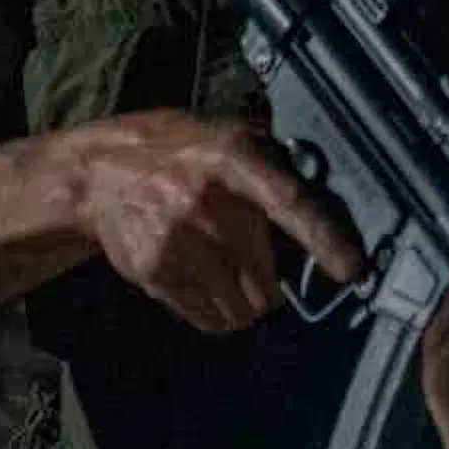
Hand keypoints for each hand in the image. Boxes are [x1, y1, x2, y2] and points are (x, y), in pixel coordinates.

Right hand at [61, 110, 367, 335]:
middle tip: (268, 283)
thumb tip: (321, 182)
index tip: (351, 270)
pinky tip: (214, 300)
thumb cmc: (173, 150)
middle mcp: (205, 202)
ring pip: (238, 304)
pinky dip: (216, 317)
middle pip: (265, 274)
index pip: (289, 203)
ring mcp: (177, 240)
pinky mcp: (154, 270)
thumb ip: (270, 157)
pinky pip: (203, 314)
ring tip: (240, 293)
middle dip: (273, 288)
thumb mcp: (224, 132)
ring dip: (247, 308)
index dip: (324, 240)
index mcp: (231, 159)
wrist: (97, 173)